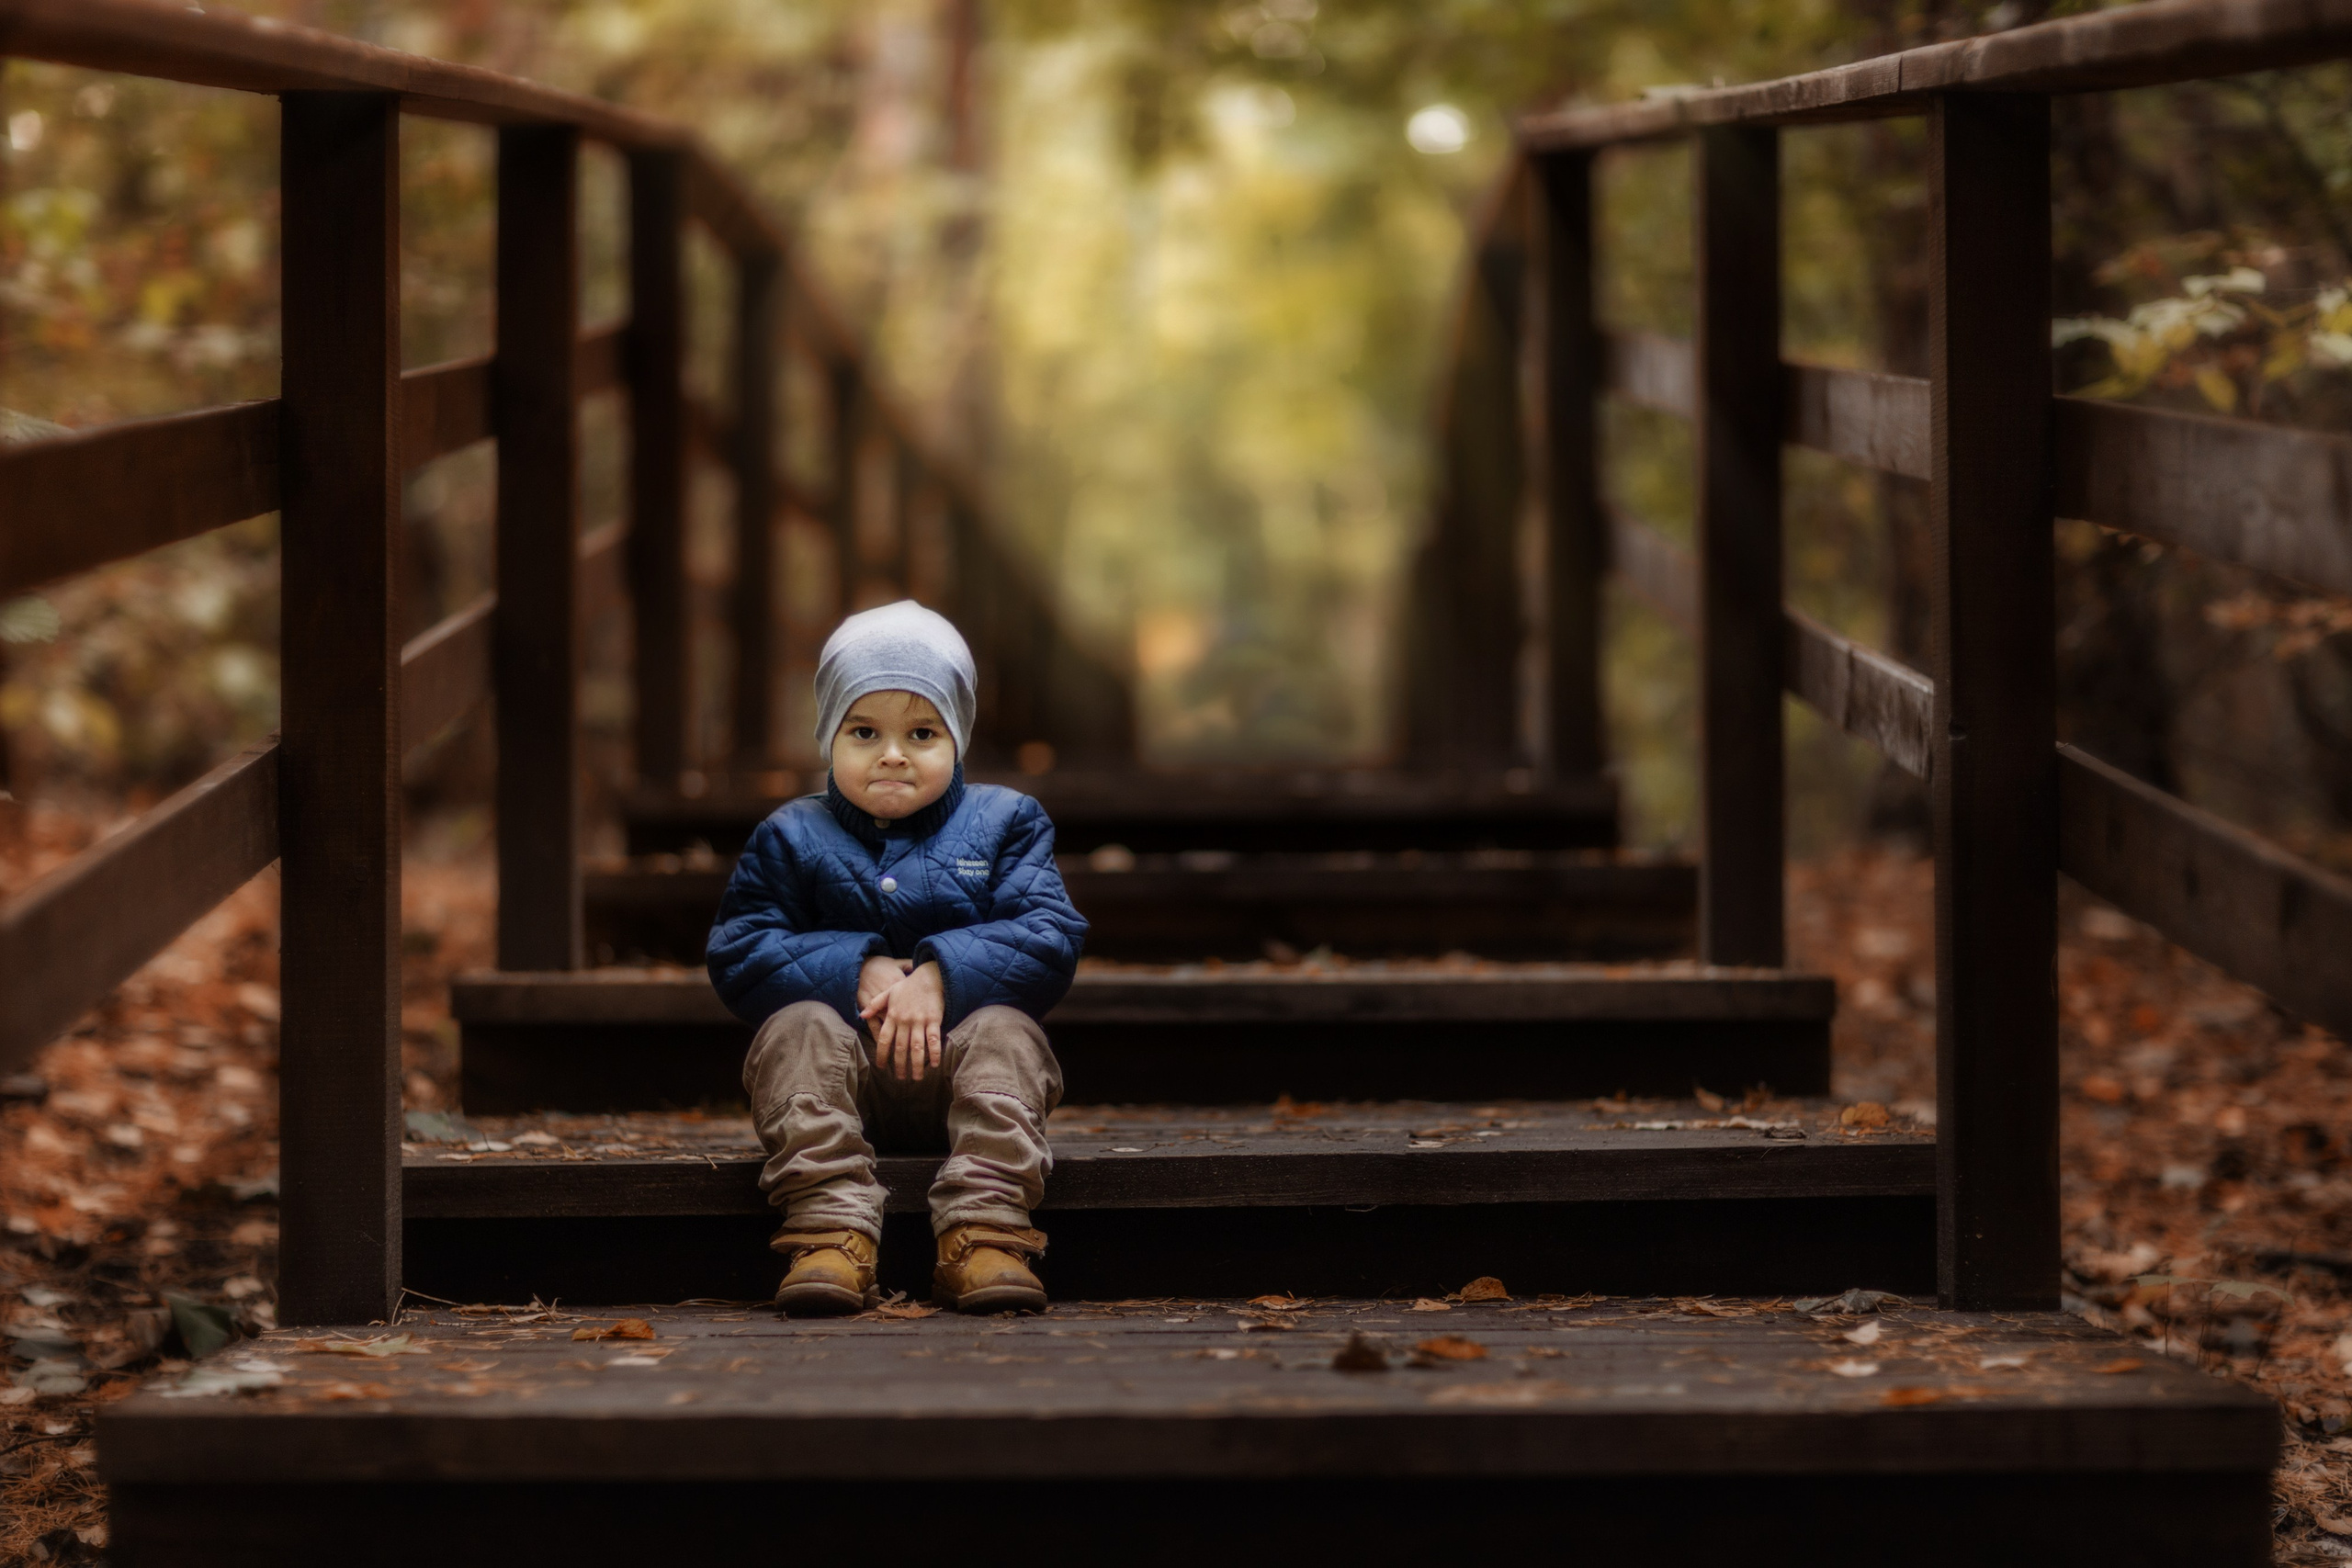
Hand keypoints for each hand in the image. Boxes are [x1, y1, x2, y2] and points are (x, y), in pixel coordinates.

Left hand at [863, 961, 944, 1081]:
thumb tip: (861, 1015)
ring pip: (916, 1047)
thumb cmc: (908, 985)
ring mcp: (919, 1021)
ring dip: (916, 1064)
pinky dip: (934, 1053)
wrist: (930, 976)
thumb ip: (875, 1005)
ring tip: (917, 1078)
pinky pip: (933, 1039)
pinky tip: (934, 1064)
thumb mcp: (889, 992)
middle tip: (900, 1078)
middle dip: (900, 1065)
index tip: (882, 1067)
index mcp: (892, 1016)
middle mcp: (905, 1021)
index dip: (882, 1055)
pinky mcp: (934, 1020)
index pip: (884, 1040)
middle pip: (900, 1048)